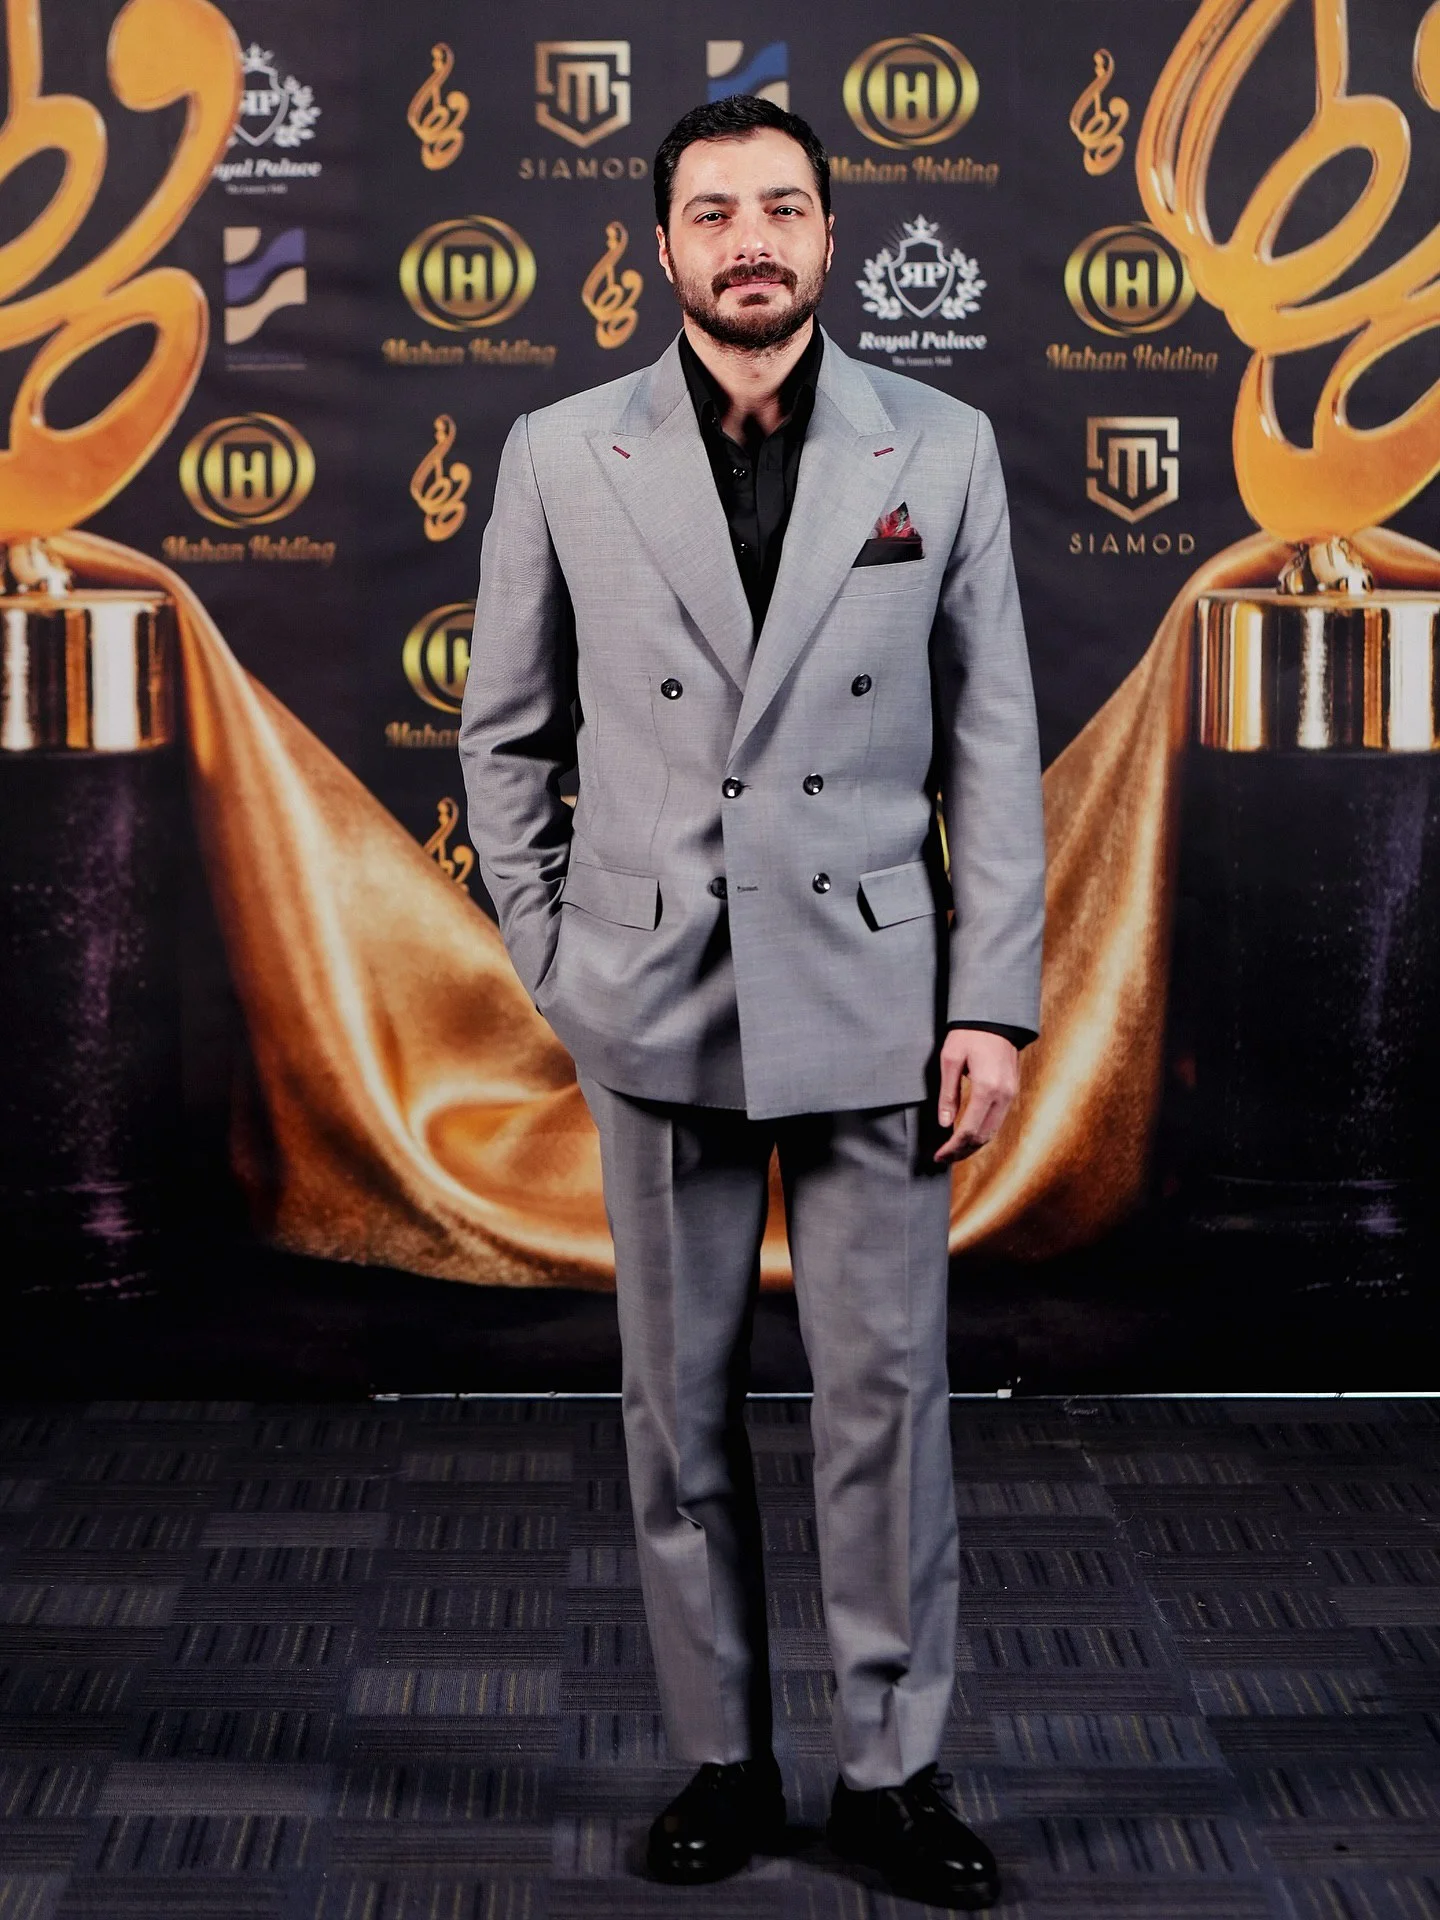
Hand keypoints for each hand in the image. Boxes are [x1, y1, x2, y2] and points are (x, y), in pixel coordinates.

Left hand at [933, 1029, 1018, 1164]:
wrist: (995, 1017)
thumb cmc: (968, 1034)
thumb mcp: (950, 1059)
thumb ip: (947, 1094)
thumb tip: (944, 1123)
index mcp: (987, 1087)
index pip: (968, 1129)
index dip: (952, 1147)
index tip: (938, 1155)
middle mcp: (1003, 1095)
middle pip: (983, 1136)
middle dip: (962, 1151)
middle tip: (942, 1159)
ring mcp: (1011, 1094)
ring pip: (992, 1131)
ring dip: (972, 1145)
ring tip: (953, 1151)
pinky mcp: (1012, 1091)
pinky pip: (997, 1120)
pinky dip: (982, 1133)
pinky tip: (967, 1135)